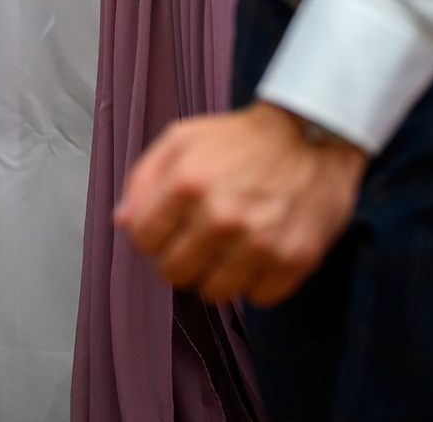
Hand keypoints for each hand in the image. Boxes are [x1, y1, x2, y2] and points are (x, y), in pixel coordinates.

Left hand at [116, 100, 366, 305]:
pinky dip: (255, 282)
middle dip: (178, 259)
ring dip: (215, 275)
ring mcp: (260, 243)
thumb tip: (123, 223)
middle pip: (175, 273)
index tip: (166, 228)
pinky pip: (259, 297)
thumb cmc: (238, 139)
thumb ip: (143, 180)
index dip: (151, 236)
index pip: (144, 241)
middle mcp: (221, 218)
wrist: (309, 135)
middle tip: (195, 241)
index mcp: (187, 185)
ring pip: (214, 293)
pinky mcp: (295, 259)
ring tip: (226, 249)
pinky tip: (257, 255)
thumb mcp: (180, 140)